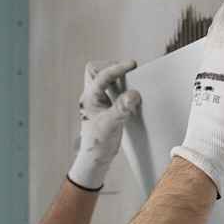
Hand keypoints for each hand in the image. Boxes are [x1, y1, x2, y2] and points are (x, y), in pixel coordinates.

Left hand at [68, 60, 141, 190]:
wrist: (95, 158)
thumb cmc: (98, 144)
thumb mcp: (111, 125)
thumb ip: (121, 109)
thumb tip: (133, 94)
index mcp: (89, 98)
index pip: (101, 76)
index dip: (116, 68)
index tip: (132, 65)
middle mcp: (91, 96)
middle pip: (94, 70)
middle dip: (111, 66)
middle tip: (127, 70)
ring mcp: (97, 100)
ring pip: (101, 77)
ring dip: (115, 75)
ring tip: (129, 79)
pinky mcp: (105, 105)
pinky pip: (110, 87)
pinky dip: (120, 85)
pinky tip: (129, 93)